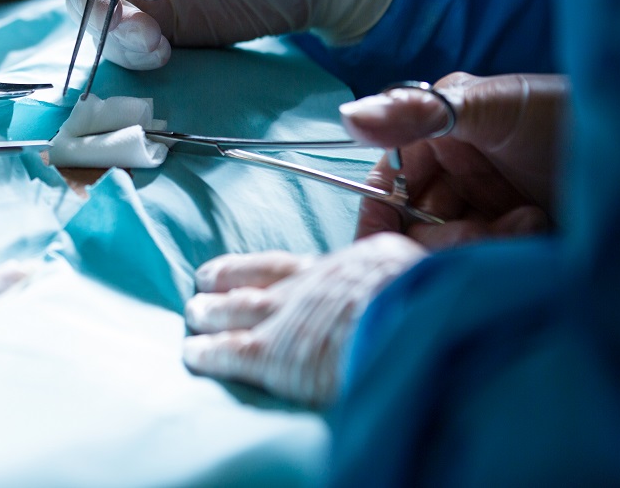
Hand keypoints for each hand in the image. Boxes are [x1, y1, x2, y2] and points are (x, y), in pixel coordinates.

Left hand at [183, 234, 424, 407]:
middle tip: (204, 284)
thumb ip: (398, 278)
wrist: (411, 316)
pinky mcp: (270, 352)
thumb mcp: (415, 273)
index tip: (244, 266)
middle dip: (227, 284)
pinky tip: (193, 354)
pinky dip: (207, 352)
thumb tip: (411, 275)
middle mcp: (306, 287)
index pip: (291, 265)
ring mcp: (284, 317)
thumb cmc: (427, 298)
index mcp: (344, 268)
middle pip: (255, 282)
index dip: (262, 267)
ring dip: (210, 312)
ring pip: (233, 311)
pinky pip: (228, 352)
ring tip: (194, 314)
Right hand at [341, 72, 567, 248]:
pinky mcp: (516, 244)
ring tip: (526, 222)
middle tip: (478, 230)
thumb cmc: (564, 113)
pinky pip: (486, 265)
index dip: (380, 217)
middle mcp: (457, 177)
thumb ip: (417, 113)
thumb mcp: (488, 105)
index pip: (388, 186)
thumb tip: (348, 117)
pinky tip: (538, 231)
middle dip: (441, 235)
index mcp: (438, 139)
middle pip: (416, 227)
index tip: (379, 247)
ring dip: (480, 243)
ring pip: (449, 250)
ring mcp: (487, 211)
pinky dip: (504, 254)